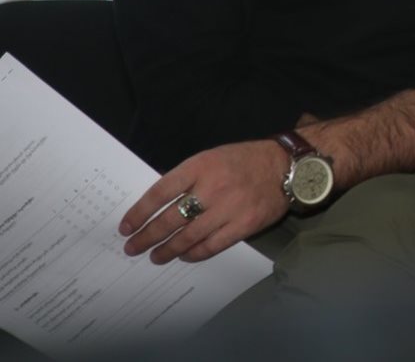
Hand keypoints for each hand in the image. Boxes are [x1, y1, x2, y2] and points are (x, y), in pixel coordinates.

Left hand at [119, 139, 290, 264]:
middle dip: (147, 237)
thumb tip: (160, 206)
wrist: (288, 167)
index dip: (139, 212)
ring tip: (155, 257)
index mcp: (201, 166)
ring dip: (167, 250)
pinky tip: (184, 255)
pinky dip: (194, 254)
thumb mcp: (213, 158)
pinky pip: (211, 246)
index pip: (160, 192)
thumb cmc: (246, 161)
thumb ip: (189, 178)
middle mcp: (213, 187)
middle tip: (133, 248)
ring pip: (188, 237)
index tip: (126, 227)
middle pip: (170, 219)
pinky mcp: (244, 225)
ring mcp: (229, 208)